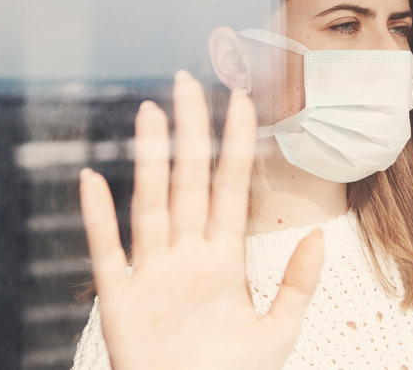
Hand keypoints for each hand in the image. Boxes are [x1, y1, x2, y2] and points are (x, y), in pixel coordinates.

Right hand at [79, 70, 324, 369]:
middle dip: (190, 132)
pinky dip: (99, 219)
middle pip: (189, 182)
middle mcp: (186, 257)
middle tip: (187, 81)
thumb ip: (298, 283)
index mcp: (223, 260)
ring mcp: (152, 274)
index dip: (236, 145)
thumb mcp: (278, 330)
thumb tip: (319, 235)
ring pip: (152, 204)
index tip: (243, 101)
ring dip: (150, 159)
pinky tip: (93, 180)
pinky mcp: (121, 302)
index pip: (230, 187)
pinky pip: (107, 253)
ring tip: (150, 113)